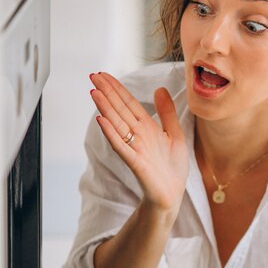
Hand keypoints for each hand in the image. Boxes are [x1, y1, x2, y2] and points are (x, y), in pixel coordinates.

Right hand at [90, 72, 188, 212]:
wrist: (172, 192)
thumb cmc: (172, 167)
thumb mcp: (174, 133)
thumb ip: (167, 112)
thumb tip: (160, 89)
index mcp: (147, 127)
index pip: (129, 103)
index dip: (117, 88)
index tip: (104, 74)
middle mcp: (138, 135)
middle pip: (120, 110)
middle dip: (107, 92)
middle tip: (92, 75)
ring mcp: (135, 148)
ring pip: (117, 124)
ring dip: (105, 108)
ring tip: (94, 92)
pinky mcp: (135, 162)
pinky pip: (121, 146)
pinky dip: (111, 133)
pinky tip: (101, 120)